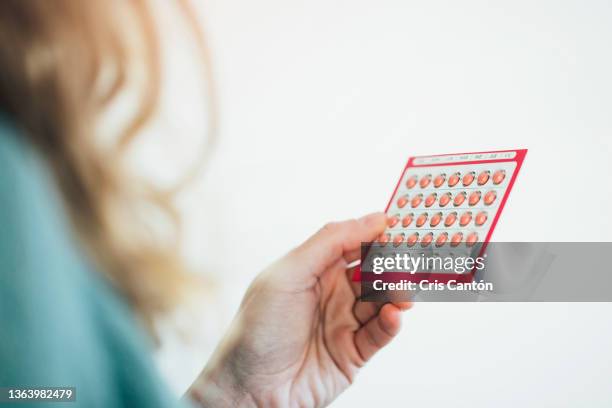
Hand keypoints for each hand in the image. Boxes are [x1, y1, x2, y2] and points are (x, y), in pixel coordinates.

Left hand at [190, 213, 411, 406]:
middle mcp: (331, 292)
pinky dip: (391, 322)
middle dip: (392, 264)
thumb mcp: (288, 274)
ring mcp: (343, 322)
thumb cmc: (257, 328)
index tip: (403, 225)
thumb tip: (372, 219)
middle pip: (372, 271)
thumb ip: (330, 242)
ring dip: (396, 293)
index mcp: (313, 268)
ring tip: (402, 292)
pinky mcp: (353, 352)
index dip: (376, 232)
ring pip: (382, 300)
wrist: (249, 389)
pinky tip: (394, 315)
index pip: (353, 242)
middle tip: (411, 260)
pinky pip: (380, 333)